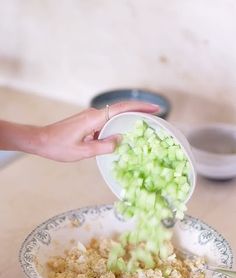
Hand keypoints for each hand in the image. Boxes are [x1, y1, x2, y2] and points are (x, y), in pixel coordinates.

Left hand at [36, 101, 158, 160]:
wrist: (40, 140)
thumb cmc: (58, 147)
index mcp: (93, 119)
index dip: (139, 107)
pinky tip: (123, 134)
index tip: (155, 108)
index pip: (121, 109)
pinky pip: (107, 122)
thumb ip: (103, 147)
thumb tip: (121, 140)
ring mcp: (90, 117)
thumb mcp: (82, 152)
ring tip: (144, 127)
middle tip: (156, 118)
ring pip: (114, 116)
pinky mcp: (88, 122)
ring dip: (129, 119)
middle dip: (139, 112)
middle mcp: (93, 114)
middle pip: (121, 109)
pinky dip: (118, 125)